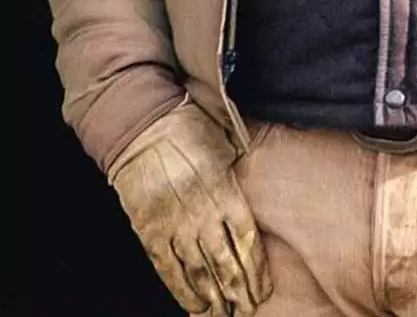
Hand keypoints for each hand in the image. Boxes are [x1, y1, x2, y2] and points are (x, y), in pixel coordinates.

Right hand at [107, 97, 270, 314]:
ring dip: (212, 298)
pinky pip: (167, 268)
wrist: (145, 126)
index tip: (262, 291)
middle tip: (246, 312)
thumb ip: (242, 176)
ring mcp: (174, 224)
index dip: (255, 272)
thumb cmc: (193, 130)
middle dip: (237, 293)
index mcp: (226, 191)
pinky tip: (192, 306)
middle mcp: (202, 213)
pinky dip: (180, 290)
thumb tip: (263, 193)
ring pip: (197, 272)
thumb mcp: (228, 146)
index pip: (246, 242)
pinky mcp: (149, 230)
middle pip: (224, 264)